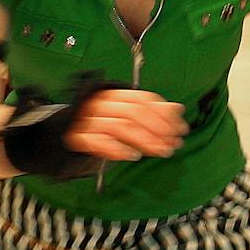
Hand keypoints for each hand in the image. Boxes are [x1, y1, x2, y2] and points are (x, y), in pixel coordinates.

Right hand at [64, 88, 186, 161]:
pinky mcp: (80, 137)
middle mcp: (101, 103)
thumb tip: (177, 109)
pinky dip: (119, 149)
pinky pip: (101, 141)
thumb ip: (152, 112)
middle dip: (158, 129)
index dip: (164, 115)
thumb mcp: (128, 116)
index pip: (143, 100)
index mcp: (114, 94)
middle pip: (133, 112)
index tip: (180, 129)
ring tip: (160, 151)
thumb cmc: (105, 125)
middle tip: (173, 144)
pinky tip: (134, 155)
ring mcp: (89, 119)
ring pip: (121, 126)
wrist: (69, 135)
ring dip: (144, 140)